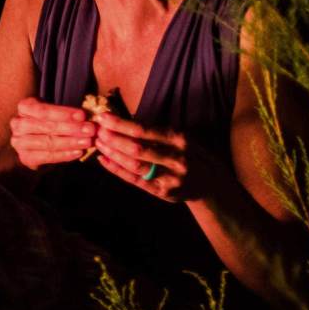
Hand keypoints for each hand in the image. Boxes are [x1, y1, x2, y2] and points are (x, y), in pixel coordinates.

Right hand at [8, 97, 95, 168]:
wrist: (37, 139)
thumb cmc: (50, 121)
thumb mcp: (56, 112)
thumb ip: (68, 115)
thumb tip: (91, 118)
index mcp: (24, 107)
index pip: (43, 110)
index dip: (63, 113)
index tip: (83, 115)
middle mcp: (18, 124)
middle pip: (46, 127)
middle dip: (71, 128)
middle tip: (90, 130)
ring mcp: (19, 142)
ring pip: (47, 142)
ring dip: (70, 142)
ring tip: (87, 142)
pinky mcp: (25, 157)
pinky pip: (46, 156)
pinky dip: (64, 155)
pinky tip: (78, 152)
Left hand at [93, 114, 216, 202]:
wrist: (212, 184)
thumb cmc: (192, 154)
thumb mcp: (182, 138)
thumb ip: (158, 133)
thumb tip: (125, 121)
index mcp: (180, 140)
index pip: (145, 130)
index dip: (121, 124)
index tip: (103, 117)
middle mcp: (176, 159)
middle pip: (137, 148)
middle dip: (113, 139)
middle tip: (96, 130)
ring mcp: (170, 177)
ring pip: (134, 165)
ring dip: (113, 154)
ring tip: (97, 143)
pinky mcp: (163, 192)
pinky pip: (135, 180)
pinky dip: (117, 170)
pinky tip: (103, 160)